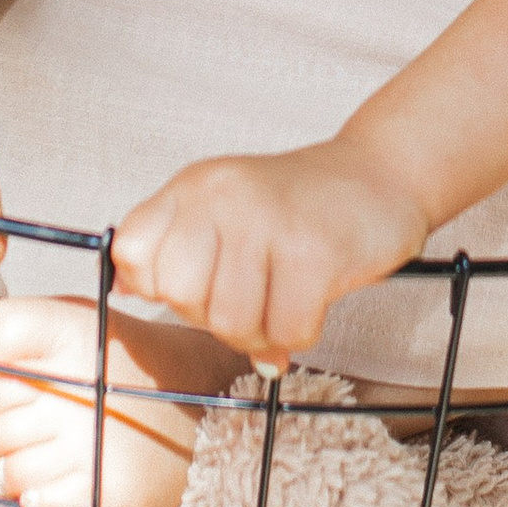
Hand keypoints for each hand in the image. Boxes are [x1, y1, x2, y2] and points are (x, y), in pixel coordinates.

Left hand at [0, 297, 217, 506]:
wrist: (198, 417)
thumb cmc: (116, 370)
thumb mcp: (68, 326)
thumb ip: (3, 332)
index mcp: (75, 332)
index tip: (1, 365)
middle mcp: (82, 388)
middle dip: (0, 413)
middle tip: (42, 409)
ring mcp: (91, 447)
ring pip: (4, 463)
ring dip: (19, 460)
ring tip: (59, 444)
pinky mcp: (99, 496)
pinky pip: (30, 500)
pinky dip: (42, 493)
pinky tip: (70, 473)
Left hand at [114, 140, 428, 368]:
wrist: (382, 173)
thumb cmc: (298, 204)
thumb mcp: (223, 207)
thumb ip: (174, 243)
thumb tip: (124, 287)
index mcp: (193, 187)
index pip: (134, 255)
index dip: (165, 286)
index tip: (204, 280)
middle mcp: (223, 196)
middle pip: (183, 299)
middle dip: (217, 317)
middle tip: (253, 295)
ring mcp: (268, 221)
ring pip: (233, 324)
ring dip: (263, 331)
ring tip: (283, 302)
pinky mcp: (314, 252)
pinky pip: (287, 331)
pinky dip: (301, 333)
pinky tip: (314, 301)